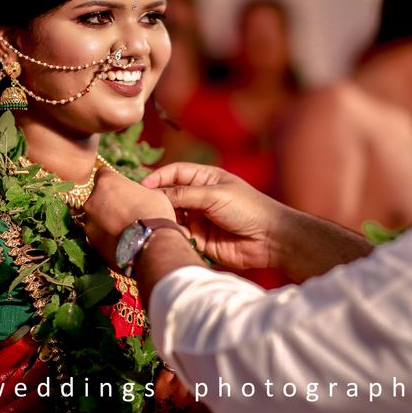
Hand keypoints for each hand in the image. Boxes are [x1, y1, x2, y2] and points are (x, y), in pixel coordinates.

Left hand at [83, 168, 176, 268]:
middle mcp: (92, 201)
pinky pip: (98, 235)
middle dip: (108, 202)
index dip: (114, 180)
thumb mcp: (153, 193)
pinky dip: (106, 236)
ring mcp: (89, 223)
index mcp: (106, 182)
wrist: (151, 244)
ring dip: (106, 220)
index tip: (122, 187)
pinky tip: (121, 240)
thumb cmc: (154, 214)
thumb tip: (138, 195)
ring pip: (95, 218)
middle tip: (126, 210)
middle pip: (97, 197)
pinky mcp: (91, 242)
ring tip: (124, 228)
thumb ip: (138, 190)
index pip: (103, 173)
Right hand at [142, 163, 289, 270]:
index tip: (142, 186)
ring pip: (172, 216)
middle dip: (156, 200)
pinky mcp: (200, 240)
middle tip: (141, 207)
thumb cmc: (248, 208)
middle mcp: (200, 197)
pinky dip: (171, 236)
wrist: (270, 239)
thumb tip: (157, 195)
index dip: (158, 177)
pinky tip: (165, 237)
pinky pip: (179, 236)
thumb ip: (184, 194)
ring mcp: (199, 219)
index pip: (175, 173)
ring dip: (163, 219)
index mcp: (206, 179)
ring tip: (151, 222)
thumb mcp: (214, 195)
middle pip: (170, 195)